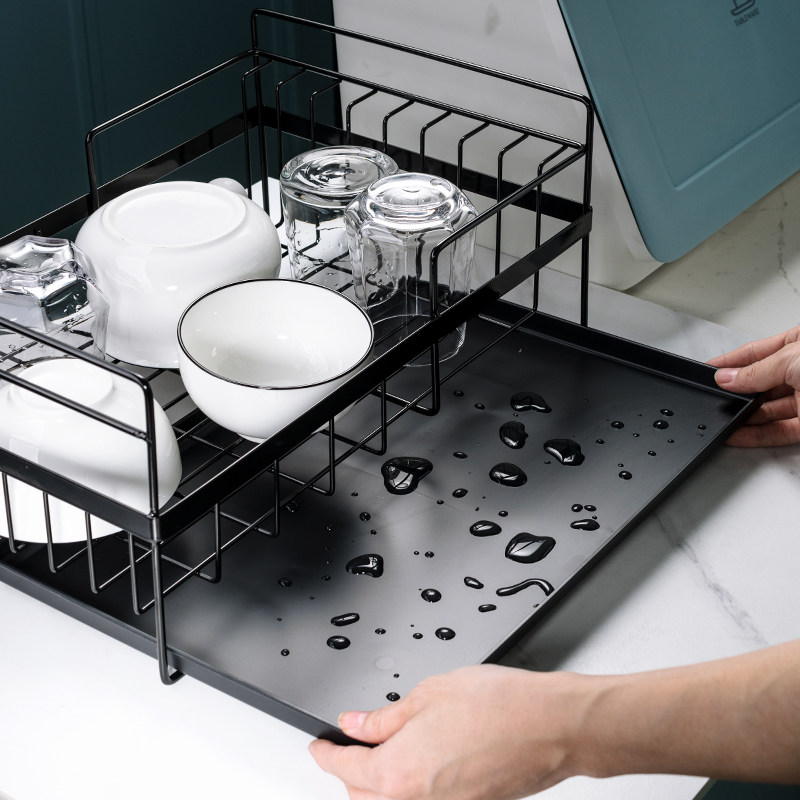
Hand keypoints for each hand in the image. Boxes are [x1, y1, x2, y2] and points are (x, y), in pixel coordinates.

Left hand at [308, 664, 590, 799]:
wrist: (553, 726)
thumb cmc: (499, 705)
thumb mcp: (429, 694)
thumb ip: (383, 716)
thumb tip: (355, 723)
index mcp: (399, 772)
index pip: (345, 768)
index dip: (326, 752)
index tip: (319, 744)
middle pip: (363, 797)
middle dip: (349, 774)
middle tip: (348, 746)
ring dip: (379, 785)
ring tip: (382, 752)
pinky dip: (410, 789)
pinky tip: (419, 760)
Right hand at [709, 326, 799, 446]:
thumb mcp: (792, 358)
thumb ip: (756, 371)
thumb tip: (726, 377)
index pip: (758, 351)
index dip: (732, 360)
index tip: (709, 369)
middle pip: (762, 382)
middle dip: (738, 390)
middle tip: (712, 396)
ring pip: (769, 409)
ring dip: (745, 414)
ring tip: (721, 417)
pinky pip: (779, 431)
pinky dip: (757, 434)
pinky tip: (738, 434)